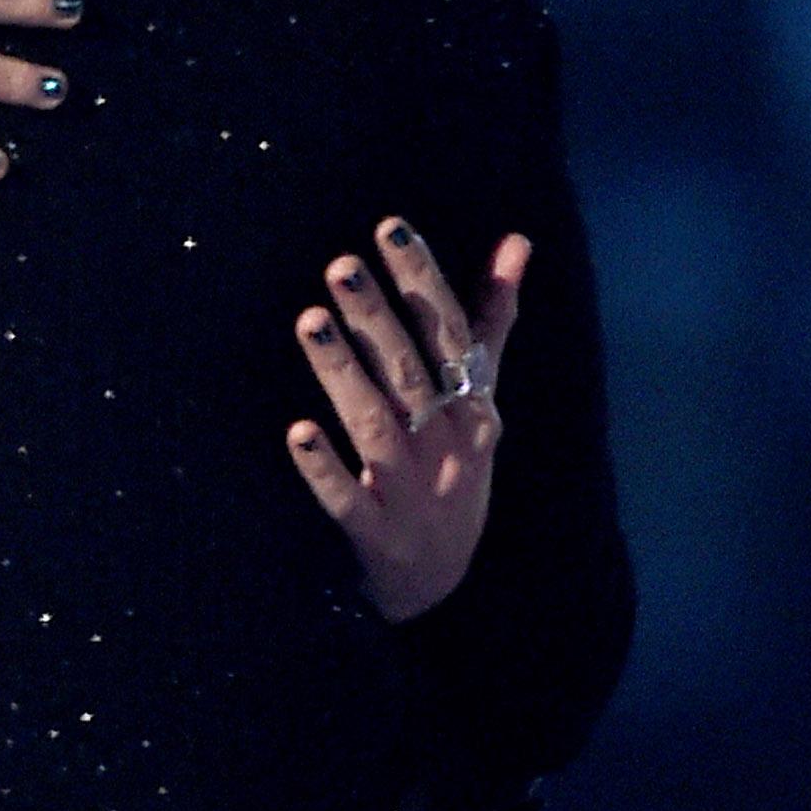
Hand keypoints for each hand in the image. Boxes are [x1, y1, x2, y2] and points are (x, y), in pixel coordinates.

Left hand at [287, 220, 526, 621]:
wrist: (440, 582)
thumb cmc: (453, 469)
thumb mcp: (479, 401)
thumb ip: (490, 321)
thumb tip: (515, 241)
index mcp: (473, 407)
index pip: (451, 335)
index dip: (423, 281)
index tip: (389, 228)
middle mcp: (447, 445)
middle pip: (411, 374)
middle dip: (377, 318)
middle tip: (339, 265)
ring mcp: (412, 492)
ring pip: (376, 426)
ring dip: (343, 374)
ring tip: (309, 321)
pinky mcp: (375, 533)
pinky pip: (346, 499)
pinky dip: (323, 467)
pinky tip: (294, 433)